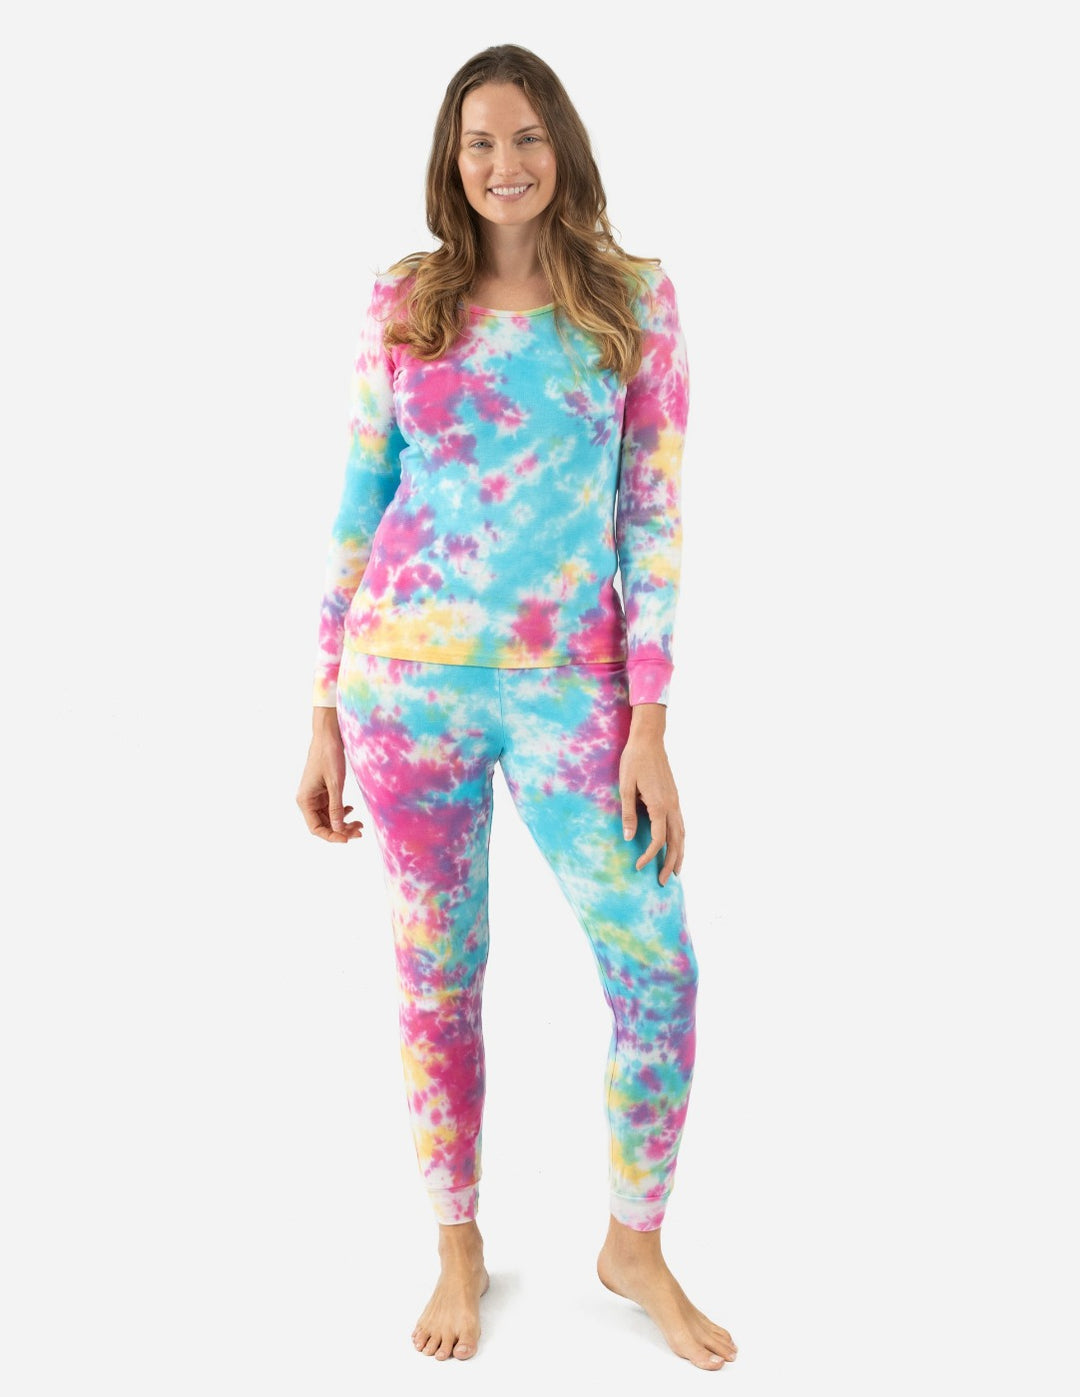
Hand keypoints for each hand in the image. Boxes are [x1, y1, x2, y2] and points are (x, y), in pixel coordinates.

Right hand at [296, 713, 364, 843]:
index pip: (316, 828)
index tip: (348, 839)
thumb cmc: (329, 756)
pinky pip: (331, 808)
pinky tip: (351, 810)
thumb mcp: (335, 784)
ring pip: (328, 817)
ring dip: (343, 822)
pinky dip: (341, 812)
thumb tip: (338, 830)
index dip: (331, 836)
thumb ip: (336, 808)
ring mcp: (315, 796)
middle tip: (360, 831)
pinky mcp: (322, 790)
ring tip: (359, 824)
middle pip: (323, 824)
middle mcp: (307, 800)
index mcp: (304, 800)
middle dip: (341, 830)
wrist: (328, 735)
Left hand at [618, 711, 684, 885]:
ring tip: (675, 871)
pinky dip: (681, 839)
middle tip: (663, 881)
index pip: (658, 839)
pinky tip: (676, 845)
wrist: (649, 740)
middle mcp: (672, 806)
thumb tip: (627, 837)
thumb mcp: (625, 787)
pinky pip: (681, 824)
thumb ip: (628, 813)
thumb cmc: (634, 761)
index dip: (649, 856)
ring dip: (680, 854)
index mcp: (659, 805)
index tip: (639, 867)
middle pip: (676, 842)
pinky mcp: (675, 797)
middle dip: (671, 863)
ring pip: (683, 834)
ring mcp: (676, 801)